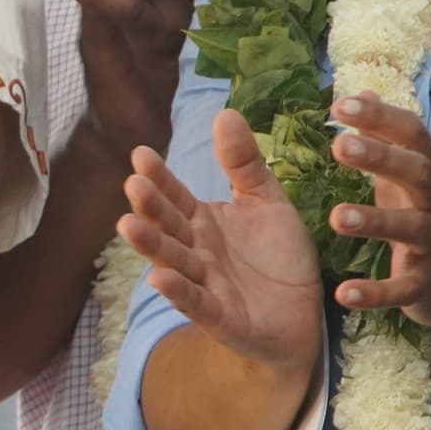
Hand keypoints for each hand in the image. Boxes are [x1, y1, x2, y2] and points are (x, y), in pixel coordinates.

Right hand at [119, 108, 326, 374]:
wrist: (302, 317)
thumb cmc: (278, 258)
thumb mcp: (266, 202)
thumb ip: (244, 164)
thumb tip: (224, 112)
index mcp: (203, 222)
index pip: (175, 196)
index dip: (160, 177)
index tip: (141, 153)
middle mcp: (196, 251)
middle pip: (168, 227)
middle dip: (150, 208)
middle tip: (134, 184)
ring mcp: (204, 285)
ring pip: (173, 262)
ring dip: (151, 246)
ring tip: (128, 226)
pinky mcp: (219, 317)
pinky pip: (195, 303)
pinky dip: (177, 292)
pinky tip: (159, 278)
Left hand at [326, 94, 430, 327]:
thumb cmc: (428, 215)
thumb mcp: (412, 174)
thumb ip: (385, 137)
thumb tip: (361, 92)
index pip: (412, 134)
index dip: (380, 118)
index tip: (341, 105)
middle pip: (417, 174)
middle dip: (382, 158)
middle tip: (339, 145)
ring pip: (411, 229)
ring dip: (375, 221)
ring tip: (337, 217)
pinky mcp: (428, 284)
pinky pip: (402, 289)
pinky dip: (376, 293)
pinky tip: (344, 293)